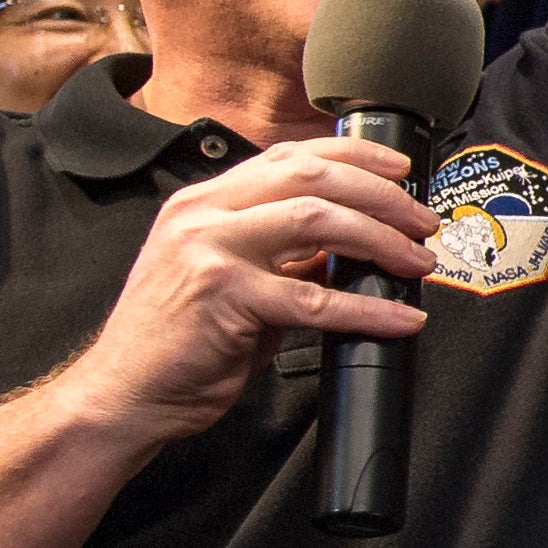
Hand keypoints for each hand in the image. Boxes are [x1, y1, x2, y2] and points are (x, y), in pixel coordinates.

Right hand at [63, 139, 435, 442]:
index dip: (354, 157)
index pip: (289, 155)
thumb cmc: (177, 341)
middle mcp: (204, 213)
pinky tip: (399, 317)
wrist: (124, 392)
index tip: (400, 171)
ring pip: (318, 221)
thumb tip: (347, 244)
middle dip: (382, 196)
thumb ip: (281, 254)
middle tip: (423, 222)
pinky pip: (314, 298)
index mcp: (204, 201)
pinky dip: (368, 309)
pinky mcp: (223, 295)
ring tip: (417, 262)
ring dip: (382, 240)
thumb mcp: (230, 278)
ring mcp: (210, 250)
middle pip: (313, 178)